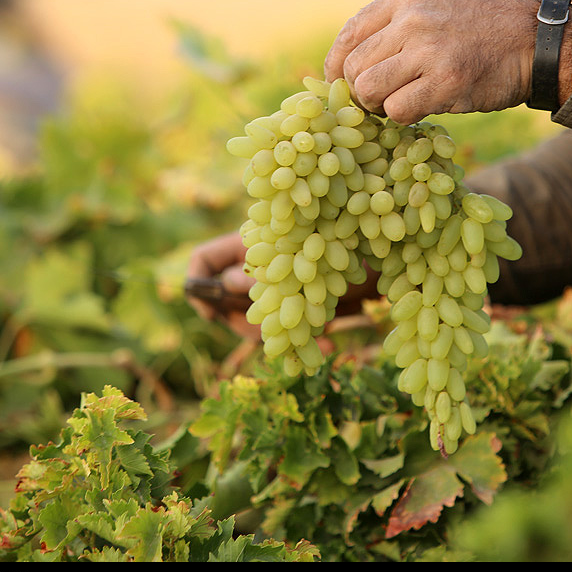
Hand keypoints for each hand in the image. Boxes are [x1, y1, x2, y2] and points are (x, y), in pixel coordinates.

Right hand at [186, 232, 383, 337]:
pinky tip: (330, 347)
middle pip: (227, 303)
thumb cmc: (331, 222)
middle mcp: (254, 267)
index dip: (199, 285)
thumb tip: (233, 285)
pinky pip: (292, 329)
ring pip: (258, 322)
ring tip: (311, 348)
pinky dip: (308, 341)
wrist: (372, 230)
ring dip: (281, 338)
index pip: (203, 261)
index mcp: (244, 242)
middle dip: (242, 325)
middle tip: (264, 337)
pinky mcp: (300, 303)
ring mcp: (275, 287)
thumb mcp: (295, 238)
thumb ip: (265, 261)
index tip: (209, 309)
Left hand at [324, 0, 542, 123]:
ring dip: (378, 106)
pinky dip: (402, 117)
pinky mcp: (446, 84)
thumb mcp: (440, 0)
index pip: (350, 33)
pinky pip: (398, 110)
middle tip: (379, 100)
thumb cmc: (487, 24)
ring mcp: (429, 52)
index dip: (336, 64)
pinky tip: (420, 109)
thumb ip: (400, 20)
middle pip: (355, 67)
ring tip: (398, 104)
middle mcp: (413, 20)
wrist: (538, 38)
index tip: (339, 82)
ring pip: (369, 90)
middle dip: (360, 91)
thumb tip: (356, 52)